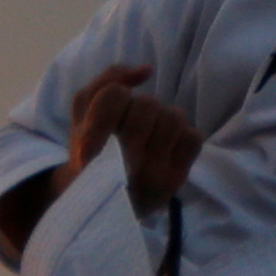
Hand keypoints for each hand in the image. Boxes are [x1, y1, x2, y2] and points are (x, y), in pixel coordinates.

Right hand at [66, 63, 202, 211]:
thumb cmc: (91, 154)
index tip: (110, 114)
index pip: (114, 95)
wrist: (100, 206)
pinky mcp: (174, 181)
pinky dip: (180, 136)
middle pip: (148, 104)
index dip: (115, 94)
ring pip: (173, 116)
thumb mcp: (82, 115)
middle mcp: (126, 163)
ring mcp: (154, 174)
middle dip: (138, 108)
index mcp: (91, 147)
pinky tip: (163, 147)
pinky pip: (193, 137)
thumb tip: (146, 70)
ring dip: (161, 119)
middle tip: (126, 128)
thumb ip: (106, 83)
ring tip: (147, 136)